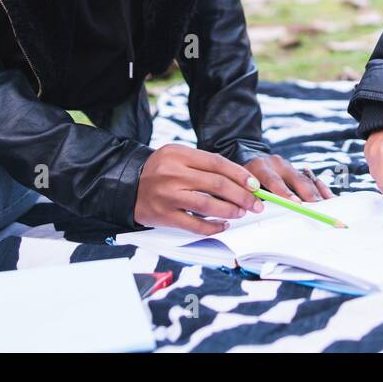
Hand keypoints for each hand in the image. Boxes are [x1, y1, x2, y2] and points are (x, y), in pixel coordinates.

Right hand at [134, 144, 263, 234]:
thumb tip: (239, 180)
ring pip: (207, 205)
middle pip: (216, 185)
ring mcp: (168, 195)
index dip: (240, 175)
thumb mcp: (177, 156)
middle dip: (242, 196)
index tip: (255, 185)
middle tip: (255, 204)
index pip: (217, 163)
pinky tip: (223, 225)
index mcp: (179, 154)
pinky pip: (194, 225)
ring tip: (241, 213)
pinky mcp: (164, 215)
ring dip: (230, 211)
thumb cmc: (160, 170)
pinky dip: (212, 227)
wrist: (127, 185)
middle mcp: (173, 173)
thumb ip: (203, 164)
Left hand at [245, 154, 334, 203]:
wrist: (248, 157)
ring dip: (317, 194)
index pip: (273, 180)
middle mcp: (277, 164)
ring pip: (306, 179)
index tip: (296, 204)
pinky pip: (311, 179)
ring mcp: (289, 166)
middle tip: (317, 207)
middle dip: (307, 194)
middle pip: (296, 179)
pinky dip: (320, 188)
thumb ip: (249, 196)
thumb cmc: (242, 179)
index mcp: (260, 166)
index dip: (285, 192)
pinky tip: (329, 197)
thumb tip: (258, 211)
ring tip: (327, 205)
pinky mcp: (296, 170)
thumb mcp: (240, 186)